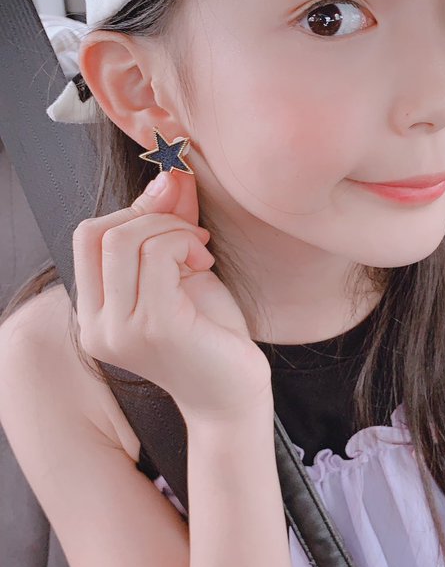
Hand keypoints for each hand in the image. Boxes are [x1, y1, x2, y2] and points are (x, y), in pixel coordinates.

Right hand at [72, 167, 272, 420]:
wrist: (235, 396)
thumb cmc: (211, 337)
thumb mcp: (183, 271)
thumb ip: (169, 226)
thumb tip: (170, 171)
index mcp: (94, 315)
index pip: (88, 237)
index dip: (131, 209)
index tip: (174, 206)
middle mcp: (97, 326)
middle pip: (100, 233)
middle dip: (150, 215)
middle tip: (191, 232)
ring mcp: (120, 330)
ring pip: (127, 239)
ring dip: (173, 230)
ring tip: (200, 251)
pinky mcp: (154, 327)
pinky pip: (157, 256)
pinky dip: (184, 244)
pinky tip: (205, 262)